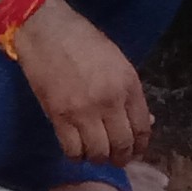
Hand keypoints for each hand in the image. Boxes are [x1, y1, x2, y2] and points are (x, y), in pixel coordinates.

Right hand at [11, 0, 151, 163]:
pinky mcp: (59, 117)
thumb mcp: (117, 61)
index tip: (135, 151)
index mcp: (128, 84)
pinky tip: (77, 150)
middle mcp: (110, 101)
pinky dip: (76, 156)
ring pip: (98, 153)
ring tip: (95, 154)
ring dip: (98, 158)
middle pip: (122, 145)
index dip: (140, 145)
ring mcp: (84, 111)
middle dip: (121, 157)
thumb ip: (129, 93)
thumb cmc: (84, 41)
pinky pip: (72, 150)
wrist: (47, 31)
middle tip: (115, 158)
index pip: (142, 128)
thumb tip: (144, 121)